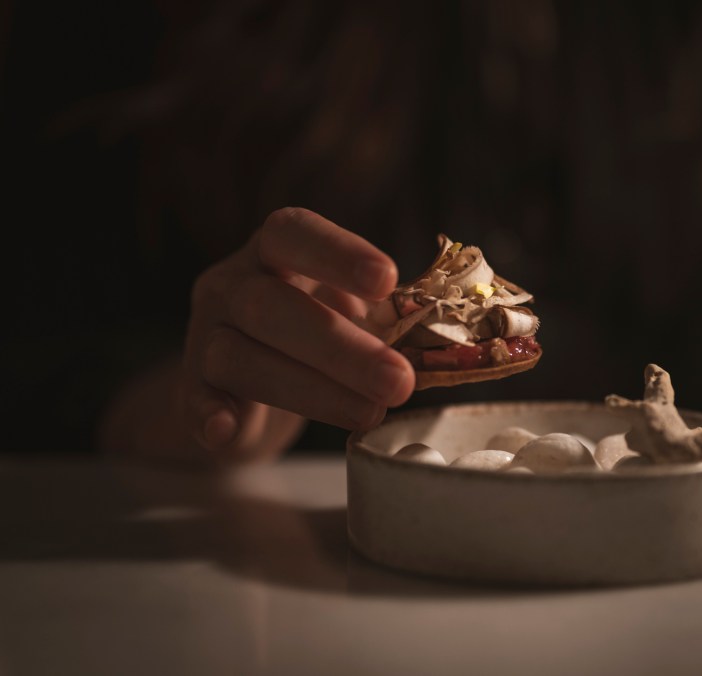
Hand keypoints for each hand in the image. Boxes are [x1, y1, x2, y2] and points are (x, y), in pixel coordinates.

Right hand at [178, 207, 412, 462]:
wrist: (248, 374)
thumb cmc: (316, 329)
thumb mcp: (349, 311)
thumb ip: (381, 319)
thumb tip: (439, 344)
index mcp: (275, 250)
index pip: (295, 233)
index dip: (339, 253)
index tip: (388, 280)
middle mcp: (231, 284)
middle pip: (269, 305)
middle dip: (339, 347)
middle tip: (398, 382)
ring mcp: (205, 334)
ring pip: (238, 355)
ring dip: (308, 389)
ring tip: (369, 414)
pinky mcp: (191, 386)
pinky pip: (192, 398)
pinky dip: (208, 414)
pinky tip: (229, 430)